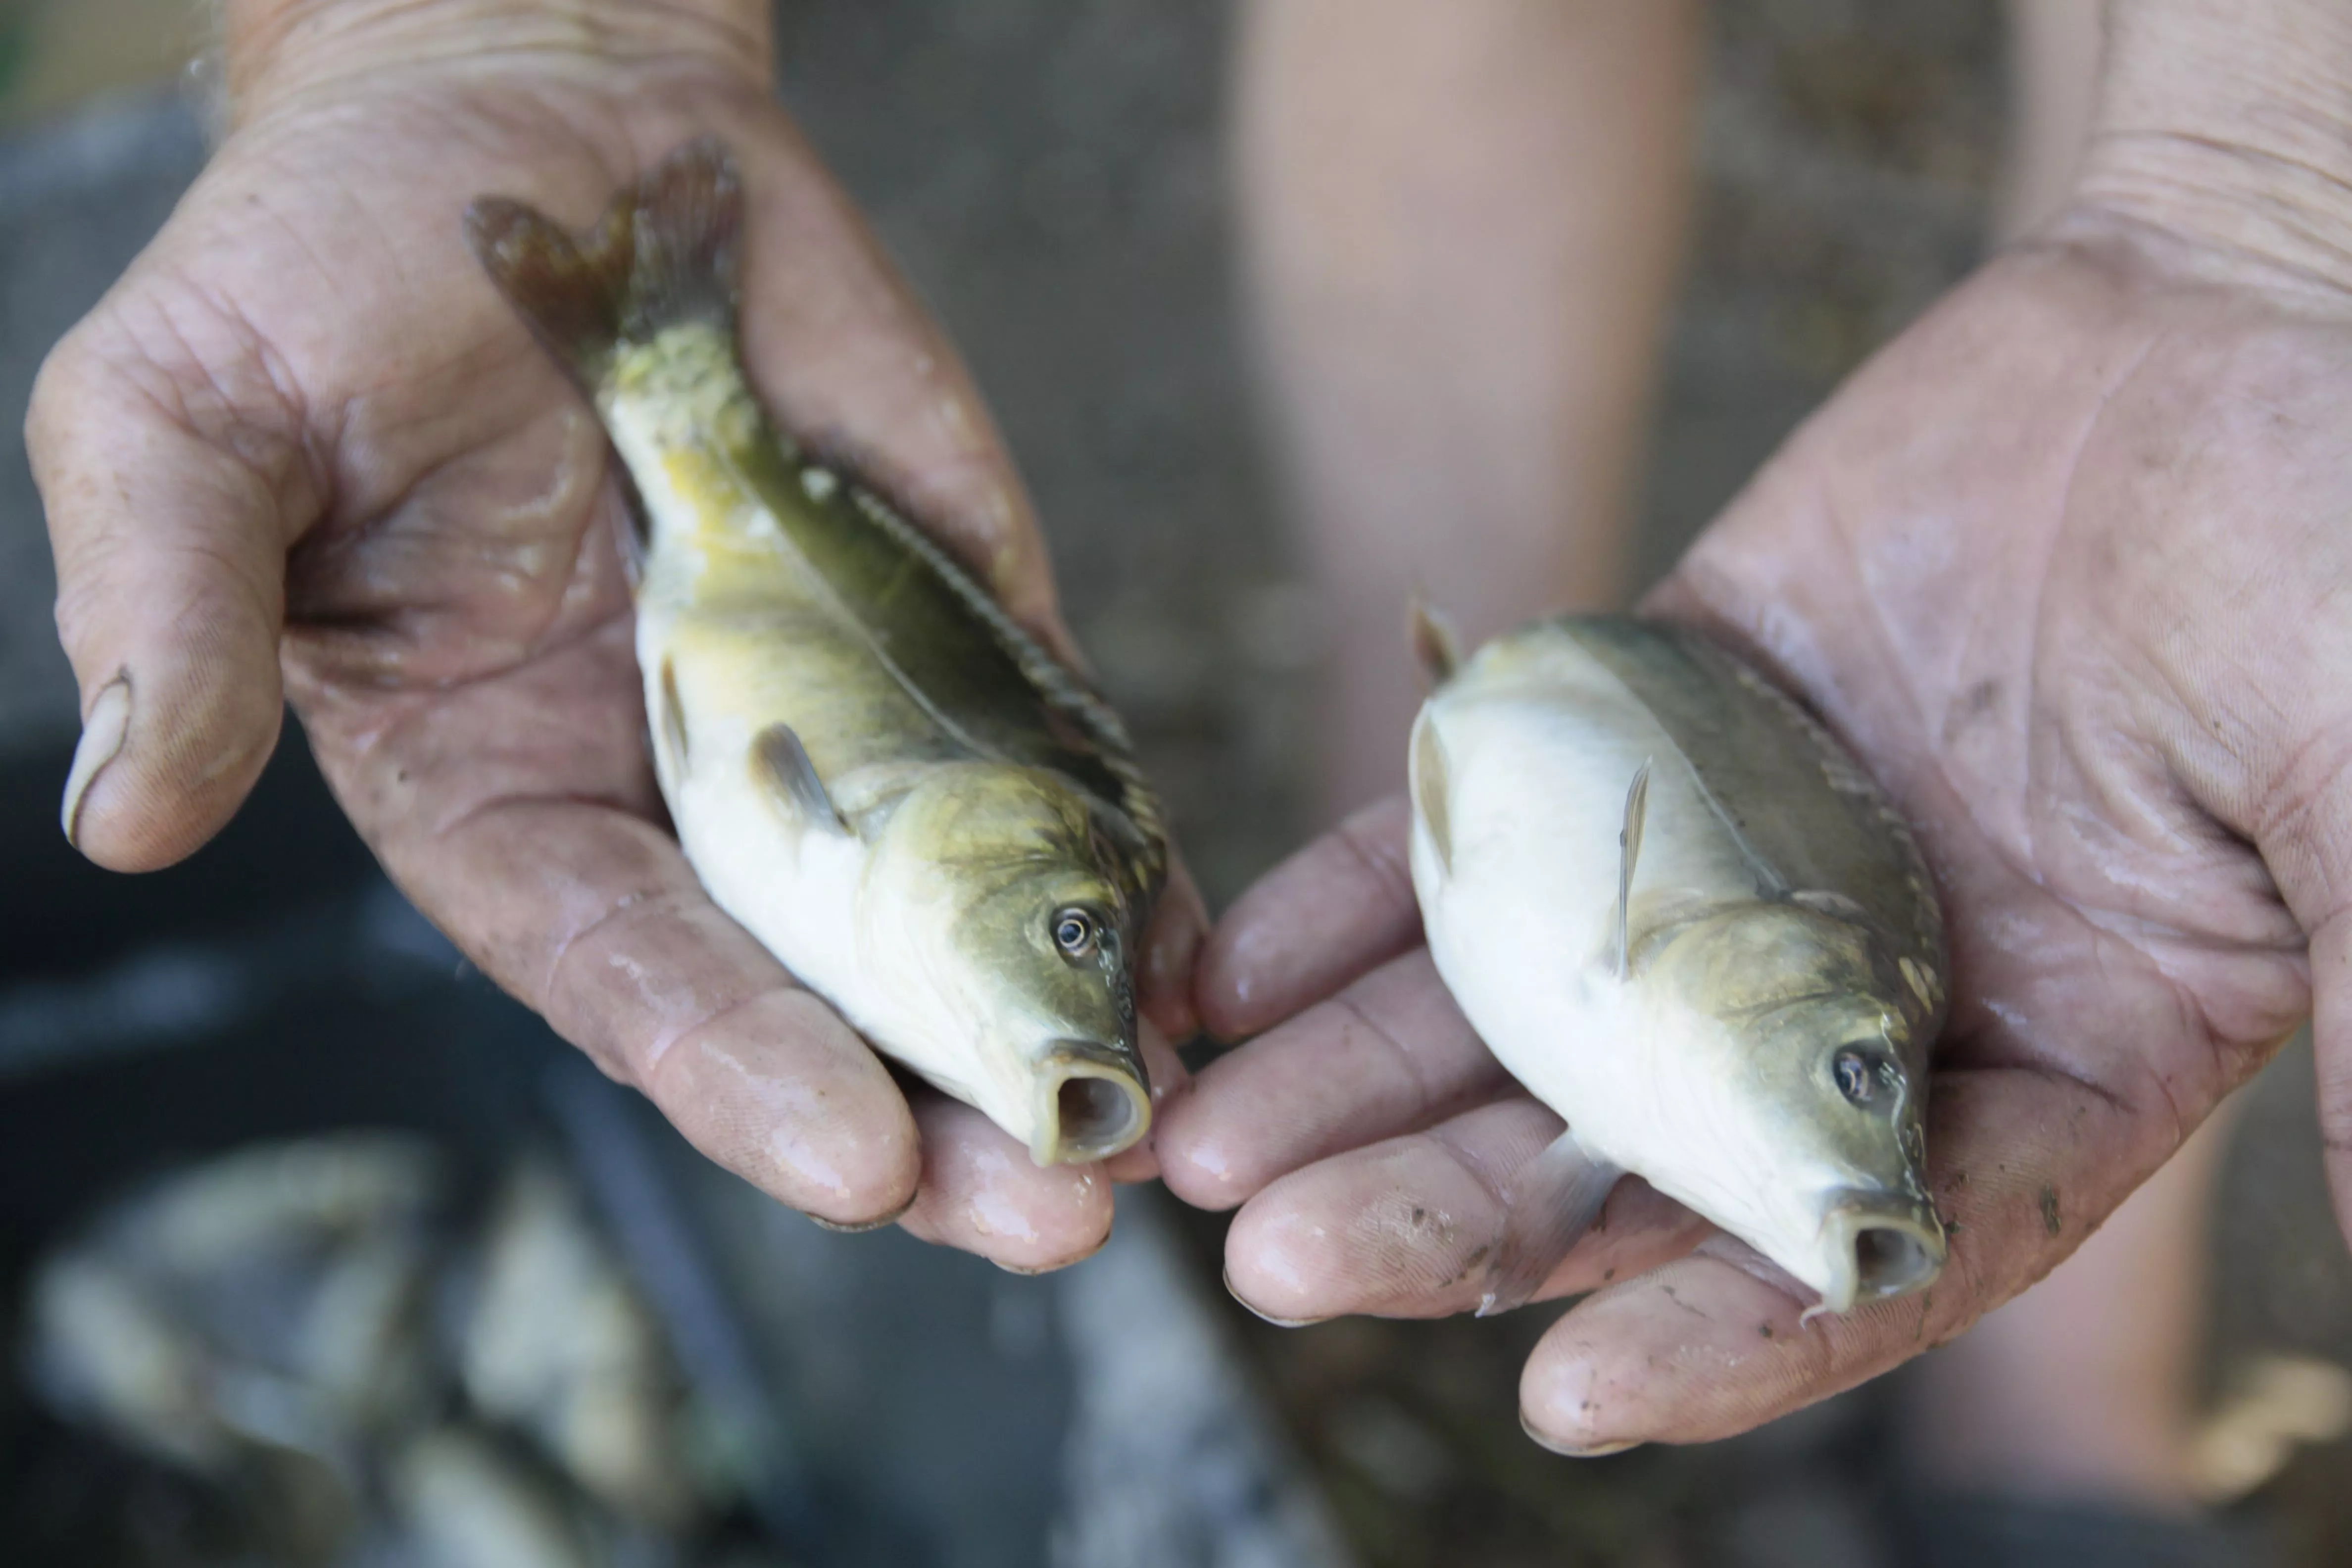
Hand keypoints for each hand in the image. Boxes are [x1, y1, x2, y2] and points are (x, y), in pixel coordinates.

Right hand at [30, 0, 1201, 1269]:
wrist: (537, 118)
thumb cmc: (325, 271)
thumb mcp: (187, 427)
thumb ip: (173, 619)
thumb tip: (120, 822)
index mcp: (506, 796)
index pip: (627, 976)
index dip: (734, 1071)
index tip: (851, 1157)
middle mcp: (684, 796)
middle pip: (820, 997)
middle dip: (935, 1112)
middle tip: (1058, 1205)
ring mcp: (838, 722)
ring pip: (961, 919)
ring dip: (1061, 1025)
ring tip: (1159, 1119)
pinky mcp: (954, 630)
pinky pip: (1057, 764)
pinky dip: (1133, 862)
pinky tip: (1201, 951)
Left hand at [1159, 184, 2351, 1445]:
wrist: (2229, 322)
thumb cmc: (2349, 545)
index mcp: (2052, 1061)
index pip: (1861, 1245)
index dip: (1724, 1331)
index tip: (1566, 1390)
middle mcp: (1865, 994)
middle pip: (1640, 1149)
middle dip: (1459, 1216)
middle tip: (1281, 1266)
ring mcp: (1743, 866)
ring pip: (1527, 1011)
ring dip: (1361, 1087)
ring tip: (1207, 1157)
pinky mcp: (1653, 733)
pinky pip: (1480, 830)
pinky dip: (1356, 901)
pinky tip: (1236, 974)